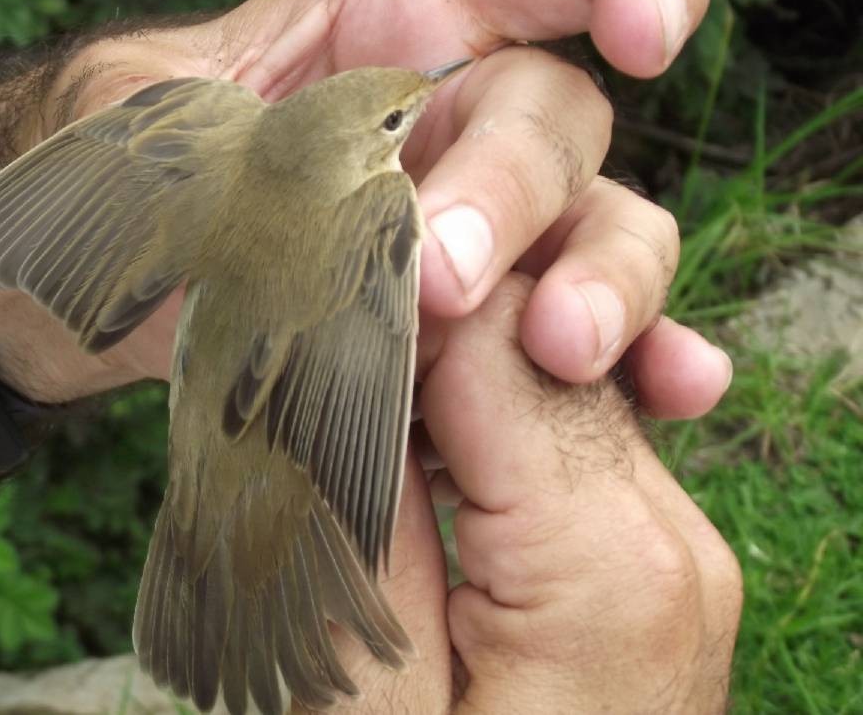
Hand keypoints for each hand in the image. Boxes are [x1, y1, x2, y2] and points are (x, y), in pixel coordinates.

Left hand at [0, 0, 729, 413]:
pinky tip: (670, 392)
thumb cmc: (109, 171)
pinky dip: (638, 360)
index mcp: (396, 14)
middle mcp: (456, 115)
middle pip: (561, 121)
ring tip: (563, 351)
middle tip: (439, 281)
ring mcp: (475, 226)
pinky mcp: (470, 331)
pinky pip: (577, 340)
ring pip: (602, 228)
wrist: (84, 290)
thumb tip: (338, 198)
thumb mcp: (146, 120)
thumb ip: (233, 133)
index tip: (647, 33)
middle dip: (517, 196)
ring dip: (603, 285)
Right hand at [313, 275, 741, 712]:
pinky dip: (482, 424)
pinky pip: (562, 448)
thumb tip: (347, 371)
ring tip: (343, 387)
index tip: (300, 295)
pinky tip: (409, 441)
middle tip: (306, 338)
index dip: (391, 299)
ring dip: (444, 373)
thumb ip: (364, 520)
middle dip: (417, 326)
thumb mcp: (364, 698)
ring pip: (546, 387)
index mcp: (604, 561)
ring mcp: (669, 550)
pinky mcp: (645, 566)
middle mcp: (665, 535)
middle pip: (531, 350)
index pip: (494, 341)